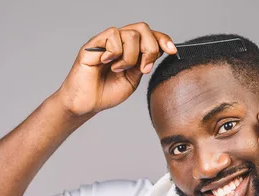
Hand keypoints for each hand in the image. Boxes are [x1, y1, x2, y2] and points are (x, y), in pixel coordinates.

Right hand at [55, 22, 176, 116]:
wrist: (86, 104)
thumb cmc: (105, 93)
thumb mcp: (133, 80)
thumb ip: (144, 64)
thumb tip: (159, 49)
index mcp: (130, 50)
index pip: (149, 36)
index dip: (163, 39)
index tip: (172, 50)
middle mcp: (119, 42)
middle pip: (143, 29)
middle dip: (150, 48)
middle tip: (143, 68)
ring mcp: (106, 41)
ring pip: (130, 33)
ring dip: (130, 56)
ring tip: (118, 69)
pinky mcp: (94, 43)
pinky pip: (113, 35)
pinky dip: (115, 52)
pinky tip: (106, 63)